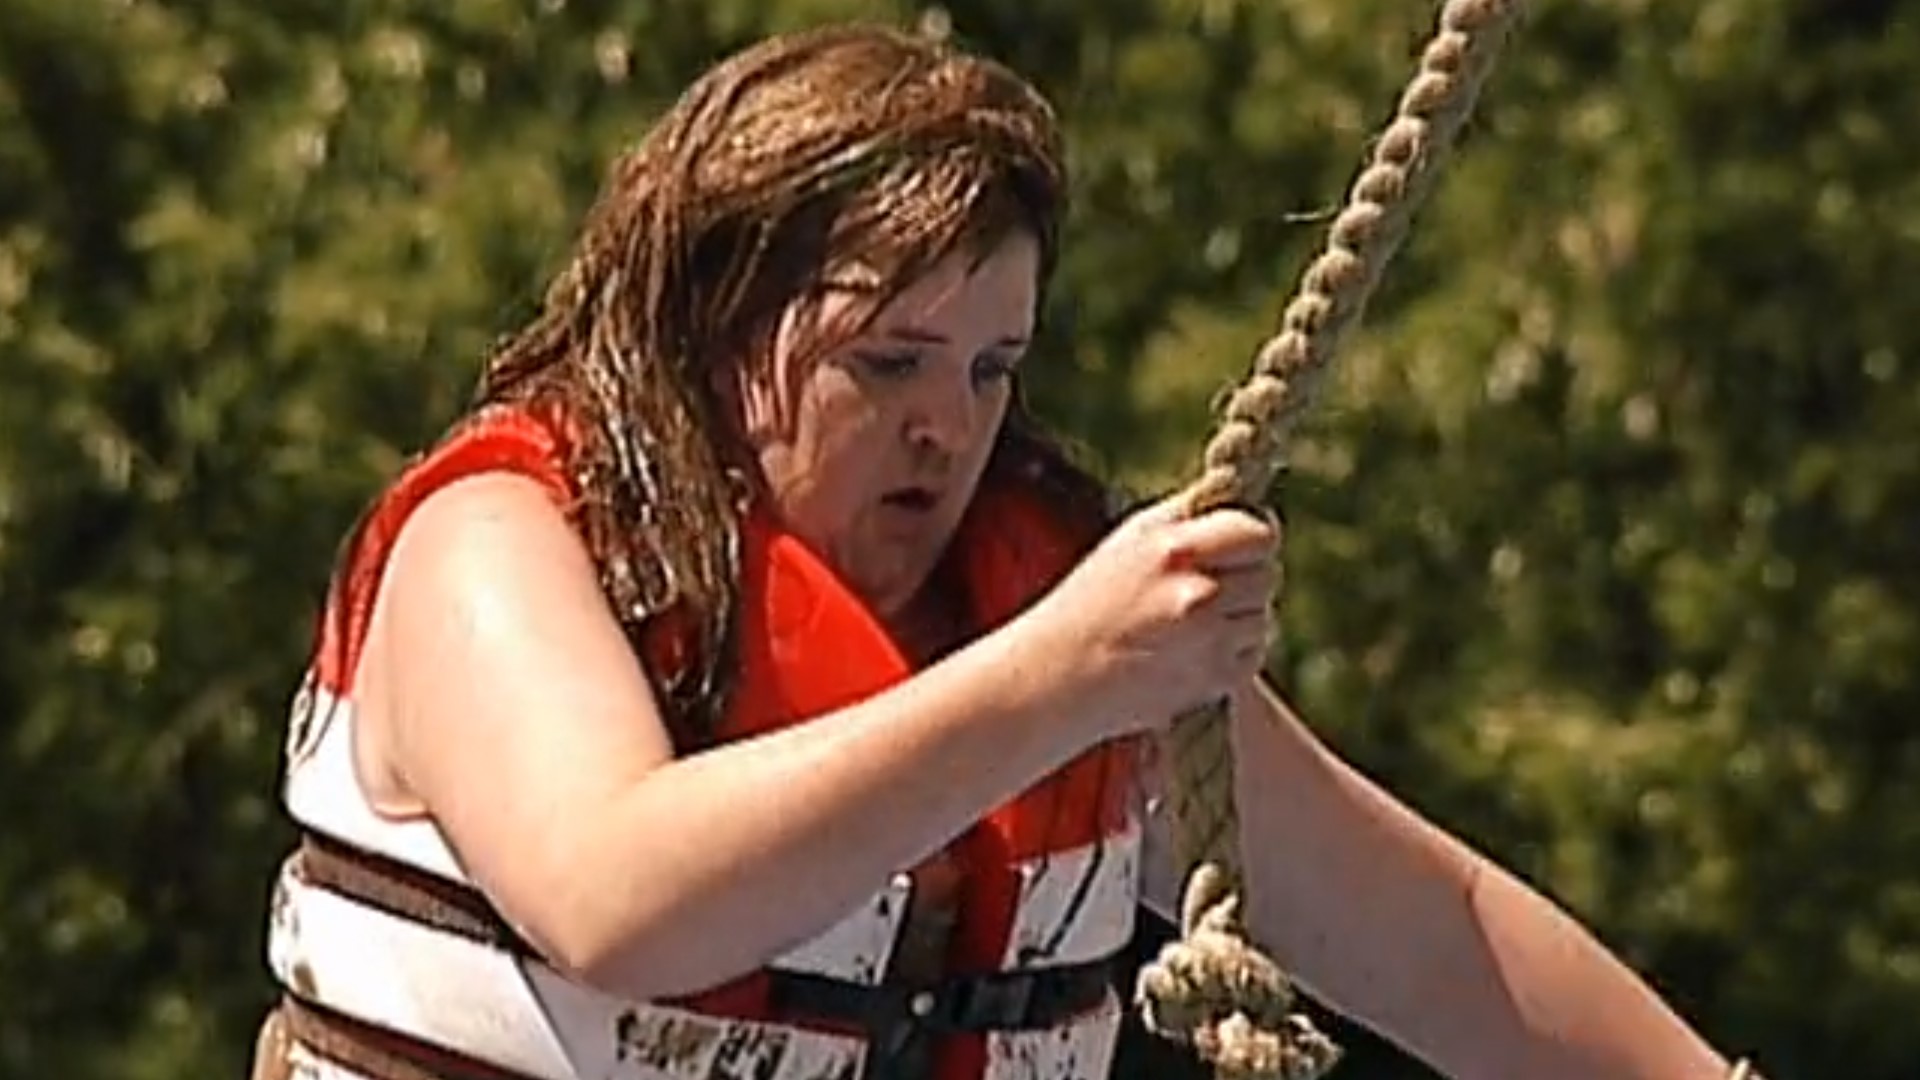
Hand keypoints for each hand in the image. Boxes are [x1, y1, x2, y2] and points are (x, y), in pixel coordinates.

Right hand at [1021, 491, 1280, 738]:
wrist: (1057, 676)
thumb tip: (1246, 502)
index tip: (1237, 542)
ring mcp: (1209, 641)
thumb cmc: (1091, 599)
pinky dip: (1233, 650)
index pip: (1259, 531)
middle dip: (1245, 576)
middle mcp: (1198, 594)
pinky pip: (1253, 653)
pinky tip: (1193, 648)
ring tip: (1191, 621)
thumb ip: (1191, 516)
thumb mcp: (1131, 538)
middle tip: (1208, 584)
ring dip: (1239, 616)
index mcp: (1175, 550)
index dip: (1252, 535)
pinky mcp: (1214, 679)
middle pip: (1268, 573)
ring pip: (1262, 615)